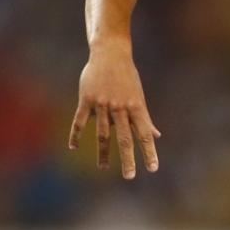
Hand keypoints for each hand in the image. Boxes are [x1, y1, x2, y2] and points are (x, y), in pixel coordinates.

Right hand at [69, 47, 160, 179]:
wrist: (110, 53)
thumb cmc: (127, 78)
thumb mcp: (139, 98)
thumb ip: (145, 119)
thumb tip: (156, 136)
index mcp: (136, 108)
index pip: (144, 134)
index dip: (149, 151)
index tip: (153, 168)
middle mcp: (120, 108)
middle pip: (124, 138)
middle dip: (128, 158)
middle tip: (130, 176)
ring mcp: (103, 104)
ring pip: (102, 133)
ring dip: (103, 152)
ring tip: (104, 167)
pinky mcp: (87, 99)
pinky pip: (80, 120)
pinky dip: (75, 134)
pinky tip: (73, 147)